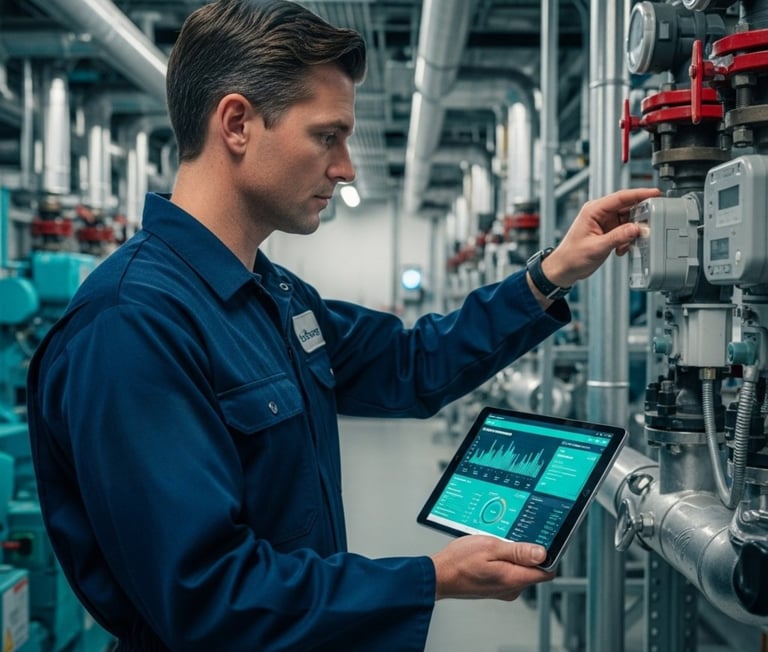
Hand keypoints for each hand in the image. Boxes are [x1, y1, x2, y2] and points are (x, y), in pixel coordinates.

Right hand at [430, 535, 554, 600]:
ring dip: (512, 556)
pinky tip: (489, 554)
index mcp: (514, 579)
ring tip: (494, 545)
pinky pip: (508, 573)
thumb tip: (542, 553)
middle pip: (534, 569)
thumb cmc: (460, 561)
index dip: (548, 554)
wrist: (439, 576)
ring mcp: (504, 590)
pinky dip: (503, 562)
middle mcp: (512, 589)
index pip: (547, 571)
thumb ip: (518, 551)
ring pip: (520, 570)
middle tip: (509, 538)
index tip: (542, 540)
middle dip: (526, 552)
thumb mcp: (491, 547)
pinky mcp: (496, 589)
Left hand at [540, 187, 661, 289]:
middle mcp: (599, 213)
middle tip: (650, 224)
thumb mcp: (597, 247)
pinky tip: (621, 249)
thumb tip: (636, 228)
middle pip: (627, 207)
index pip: (620, 197)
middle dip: (639, 216)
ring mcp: (604, 222)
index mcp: (593, 210)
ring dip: (632, 232)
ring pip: (628, 219)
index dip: (640, 194)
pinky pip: (625, 230)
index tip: (655, 193)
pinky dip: (627, 239)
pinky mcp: (608, 231)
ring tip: (628, 243)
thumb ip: (618, 237)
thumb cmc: (572, 256)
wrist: (564, 269)